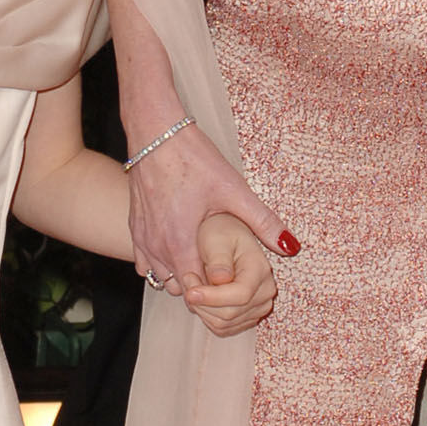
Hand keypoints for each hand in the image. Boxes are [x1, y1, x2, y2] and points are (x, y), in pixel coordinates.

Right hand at [128, 117, 297, 303]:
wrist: (155, 132)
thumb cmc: (193, 159)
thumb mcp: (234, 190)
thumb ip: (263, 221)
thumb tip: (291, 246)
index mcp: (180, 242)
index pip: (196, 292)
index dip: (217, 293)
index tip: (233, 281)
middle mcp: (156, 246)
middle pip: (179, 289)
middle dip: (201, 288)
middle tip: (223, 271)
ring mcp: (141, 238)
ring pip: (161, 278)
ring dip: (181, 276)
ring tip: (205, 260)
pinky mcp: (134, 227)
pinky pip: (145, 262)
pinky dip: (162, 264)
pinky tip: (181, 249)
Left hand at [178, 212, 277, 336]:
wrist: (227, 238)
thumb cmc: (221, 232)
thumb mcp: (216, 238)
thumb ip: (218, 259)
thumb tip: (220, 280)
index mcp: (260, 269)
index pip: (240, 295)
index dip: (212, 297)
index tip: (190, 291)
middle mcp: (266, 291)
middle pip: (230, 314)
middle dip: (202, 302)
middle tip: (188, 279)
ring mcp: (259, 306)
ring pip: (223, 324)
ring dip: (202, 309)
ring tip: (195, 284)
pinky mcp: (248, 316)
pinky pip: (223, 328)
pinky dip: (207, 316)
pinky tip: (203, 297)